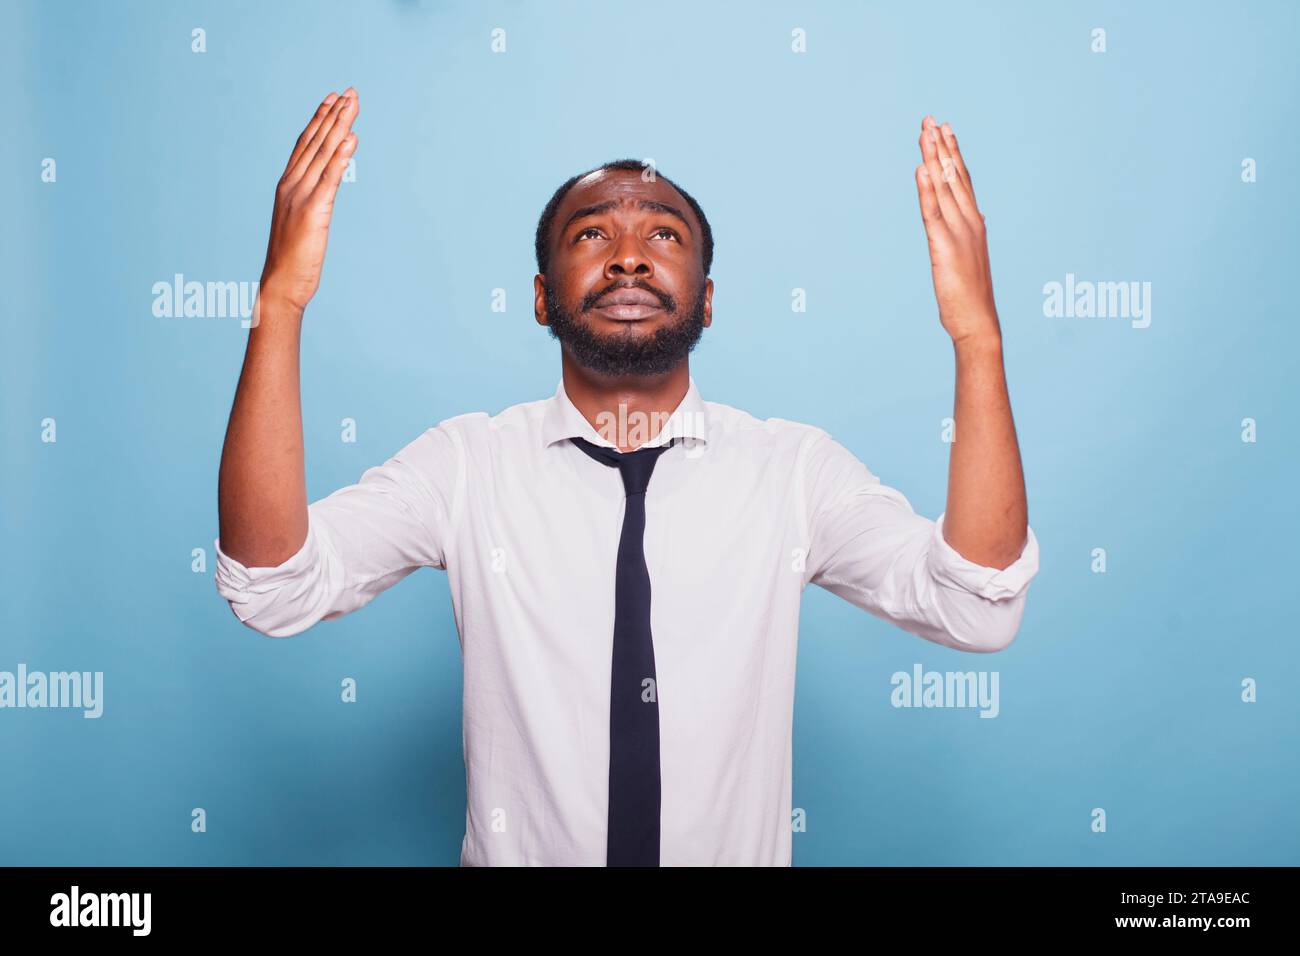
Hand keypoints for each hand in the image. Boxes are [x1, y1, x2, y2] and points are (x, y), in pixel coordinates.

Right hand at [258, 89, 359, 312]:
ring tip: (353, 104)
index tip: (333, 99)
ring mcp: (301, 197)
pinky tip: (350, 138)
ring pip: (323, 154)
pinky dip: (340, 157)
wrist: (280, 285)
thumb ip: (310, 202)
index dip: (320, 119)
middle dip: (334, 114)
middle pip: (315, 142)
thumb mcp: (302, 222)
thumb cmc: (292, 259)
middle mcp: (292, 185)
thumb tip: (323, 191)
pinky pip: (329, 179)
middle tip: (350, 92)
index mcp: (287, 186)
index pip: (305, 144)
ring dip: (339, 126)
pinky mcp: (313, 212)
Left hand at [914, 116, 999, 344]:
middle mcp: (969, 220)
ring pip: (943, 187)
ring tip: (925, 132)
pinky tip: (921, 168)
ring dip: (933, 158)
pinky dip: (926, 189)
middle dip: (941, 146)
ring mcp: (959, 232)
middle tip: (931, 119)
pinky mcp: (944, 246)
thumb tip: (977, 217)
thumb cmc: (971, 295)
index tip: (944, 129)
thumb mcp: (968, 257)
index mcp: (974, 222)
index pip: (962, 180)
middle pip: (953, 176)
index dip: (952, 153)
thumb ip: (969, 234)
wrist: (978, 322)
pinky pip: (932, 212)